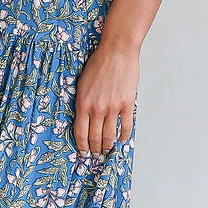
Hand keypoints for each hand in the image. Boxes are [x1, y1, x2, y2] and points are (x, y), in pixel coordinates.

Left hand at [73, 40, 138, 155]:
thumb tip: (83, 119)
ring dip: (108, 146)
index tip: (83, 153)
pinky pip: (126, 126)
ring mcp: (113, 107)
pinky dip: (124, 136)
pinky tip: (122, 139)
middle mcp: (97, 108)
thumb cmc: (98, 63)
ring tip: (107, 151)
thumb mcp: (82, 84)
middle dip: (95, 150)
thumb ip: (82, 103)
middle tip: (96, 155)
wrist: (116, 51)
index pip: (80, 133)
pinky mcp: (127, 104)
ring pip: (110, 135)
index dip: (82, 146)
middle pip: (95, 138)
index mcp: (83, 104)